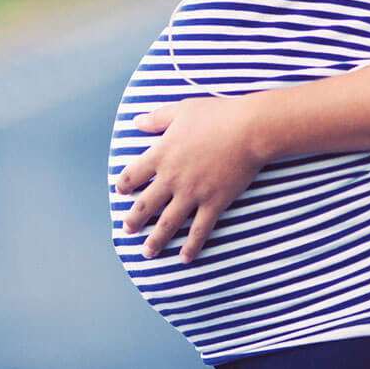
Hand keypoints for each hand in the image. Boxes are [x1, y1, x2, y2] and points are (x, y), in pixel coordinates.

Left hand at [114, 94, 264, 263]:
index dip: (124, 184)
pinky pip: (199, 231)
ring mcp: (192, 194)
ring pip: (168, 223)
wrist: (248, 130)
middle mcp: (172, 178)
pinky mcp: (214, 203)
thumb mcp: (180, 110)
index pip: (133, 174)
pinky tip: (184, 259)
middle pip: (145, 205)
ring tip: (147, 253)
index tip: (121, 192)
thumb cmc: (216, 115)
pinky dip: (191, 246)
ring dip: (156, 240)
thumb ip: (156, 119)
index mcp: (161, 154)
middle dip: (134, 220)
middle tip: (127, 230)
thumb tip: (135, 122)